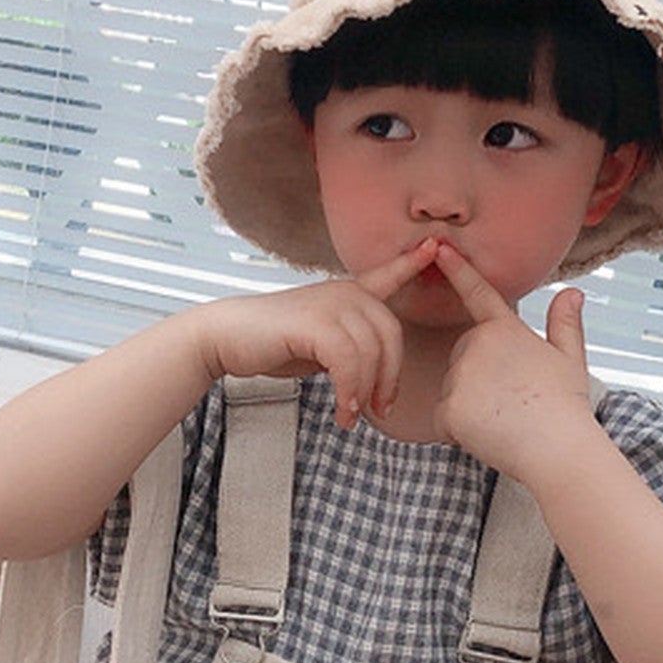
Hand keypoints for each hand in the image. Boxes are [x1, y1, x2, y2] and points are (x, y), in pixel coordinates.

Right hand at [187, 239, 442, 427]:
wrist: (228, 339)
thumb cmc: (272, 343)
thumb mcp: (319, 342)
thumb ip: (349, 348)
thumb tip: (369, 380)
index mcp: (347, 293)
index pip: (386, 275)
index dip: (411, 262)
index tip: (434, 246)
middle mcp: (344, 293)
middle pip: (391, 335)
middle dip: (389, 378)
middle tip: (379, 410)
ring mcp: (330, 305)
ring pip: (372, 353)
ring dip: (365, 393)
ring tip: (352, 416)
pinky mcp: (315, 324)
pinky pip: (349, 363)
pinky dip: (349, 393)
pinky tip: (343, 411)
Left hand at [430, 243, 597, 478]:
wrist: (558, 447)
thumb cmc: (566, 406)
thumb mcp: (571, 359)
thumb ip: (565, 324)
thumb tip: (572, 292)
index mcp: (506, 330)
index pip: (478, 294)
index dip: (458, 269)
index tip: (440, 247)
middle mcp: (478, 345)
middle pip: (463, 357)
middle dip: (477, 379)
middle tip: (510, 401)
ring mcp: (460, 376)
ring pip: (453, 390)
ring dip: (470, 407)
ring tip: (503, 420)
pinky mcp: (448, 407)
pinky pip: (444, 420)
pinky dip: (460, 431)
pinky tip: (487, 435)